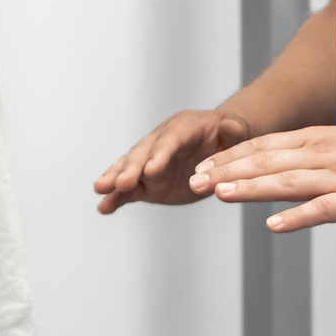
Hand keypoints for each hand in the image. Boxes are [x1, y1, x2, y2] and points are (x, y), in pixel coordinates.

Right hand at [94, 108, 251, 213]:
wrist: (218, 144)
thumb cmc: (226, 135)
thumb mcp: (235, 130)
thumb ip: (233, 130)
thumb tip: (230, 128)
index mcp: (182, 128)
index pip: (169, 141)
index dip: (159, 154)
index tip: (151, 170)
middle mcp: (161, 143)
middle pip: (142, 154)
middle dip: (130, 168)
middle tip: (120, 183)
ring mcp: (151, 164)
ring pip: (130, 169)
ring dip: (115, 179)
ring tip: (100, 190)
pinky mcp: (148, 183)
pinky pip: (130, 191)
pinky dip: (116, 198)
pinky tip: (104, 207)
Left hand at [192, 122, 335, 231]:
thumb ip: (313, 160)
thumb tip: (282, 174)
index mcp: (320, 140)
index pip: (265, 146)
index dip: (230, 157)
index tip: (201, 168)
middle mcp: (326, 154)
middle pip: (267, 161)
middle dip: (228, 171)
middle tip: (194, 182)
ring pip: (288, 180)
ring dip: (251, 187)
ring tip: (220, 194)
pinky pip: (323, 208)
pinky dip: (297, 216)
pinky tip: (272, 225)